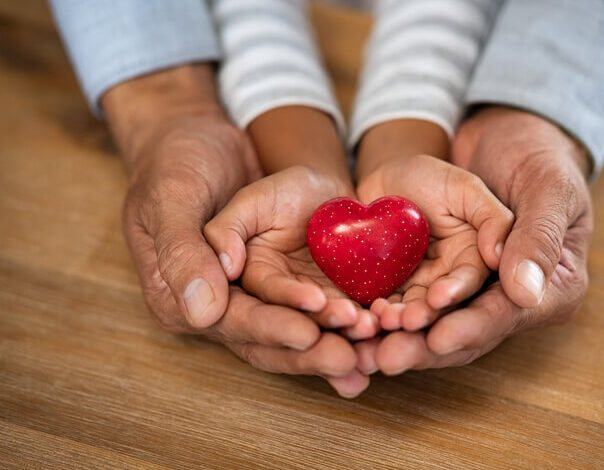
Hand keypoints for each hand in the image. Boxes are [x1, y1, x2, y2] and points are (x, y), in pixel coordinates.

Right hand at [106, 65, 364, 397]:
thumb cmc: (181, 163)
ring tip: (372, 348)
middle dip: (311, 351)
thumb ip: (185, 250)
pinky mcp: (286, 282)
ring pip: (297, 331)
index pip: (231, 320)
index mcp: (181, 293)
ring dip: (334, 342)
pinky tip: (377, 336)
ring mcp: (256, 296)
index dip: (271, 328)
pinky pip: (318, 310)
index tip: (308, 333)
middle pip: (268, 340)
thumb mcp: (175, 196)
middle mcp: (220, 305)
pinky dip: (345, 325)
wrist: (206, 140)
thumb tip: (203, 310)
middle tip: (350, 358)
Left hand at [356, 154, 512, 331]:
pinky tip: (365, 315)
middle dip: (424, 317)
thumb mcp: (466, 189)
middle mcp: (449, 280)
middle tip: (406, 322)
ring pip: (411, 310)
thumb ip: (493, 219)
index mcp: (475, 260)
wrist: (385, 181)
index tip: (438, 299)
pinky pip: (384, 304)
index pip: (473, 284)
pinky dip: (375, 313)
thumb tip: (502, 259)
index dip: (457, 293)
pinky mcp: (390, 289)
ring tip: (384, 320)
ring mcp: (418, 287)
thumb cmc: (431, 177)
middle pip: (441, 307)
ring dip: (399, 320)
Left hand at [358, 106, 592, 374]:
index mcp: (550, 287)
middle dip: (424, 345)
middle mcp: (507, 298)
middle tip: (388, 357)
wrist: (494, 137)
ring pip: (433, 323)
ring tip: (365, 344)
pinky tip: (357, 322)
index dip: (470, 328)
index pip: (506, 314)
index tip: (437, 338)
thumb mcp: (545, 187)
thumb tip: (525, 292)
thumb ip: (537, 236)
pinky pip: (409, 300)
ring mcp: (469, 290)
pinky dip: (384, 313)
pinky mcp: (436, 277)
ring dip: (399, 336)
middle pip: (465, 330)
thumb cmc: (533, 157)